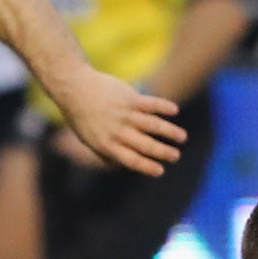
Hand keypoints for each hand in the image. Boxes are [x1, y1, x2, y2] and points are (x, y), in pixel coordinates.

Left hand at [51, 67, 186, 174]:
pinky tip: (175, 110)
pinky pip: (151, 104)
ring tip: (182, 137)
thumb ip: (104, 154)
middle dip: (163, 152)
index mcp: (107, 144)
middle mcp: (118, 131)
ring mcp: (125, 114)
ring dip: (170, 132)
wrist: (74, 88)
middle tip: (176, 156)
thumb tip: (120, 167)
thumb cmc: (81, 116)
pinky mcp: (130, 98)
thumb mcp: (88, 140)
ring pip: (153, 125)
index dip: (147, 166)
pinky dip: (164, 107)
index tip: (161, 170)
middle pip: (146, 145)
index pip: (131, 160)